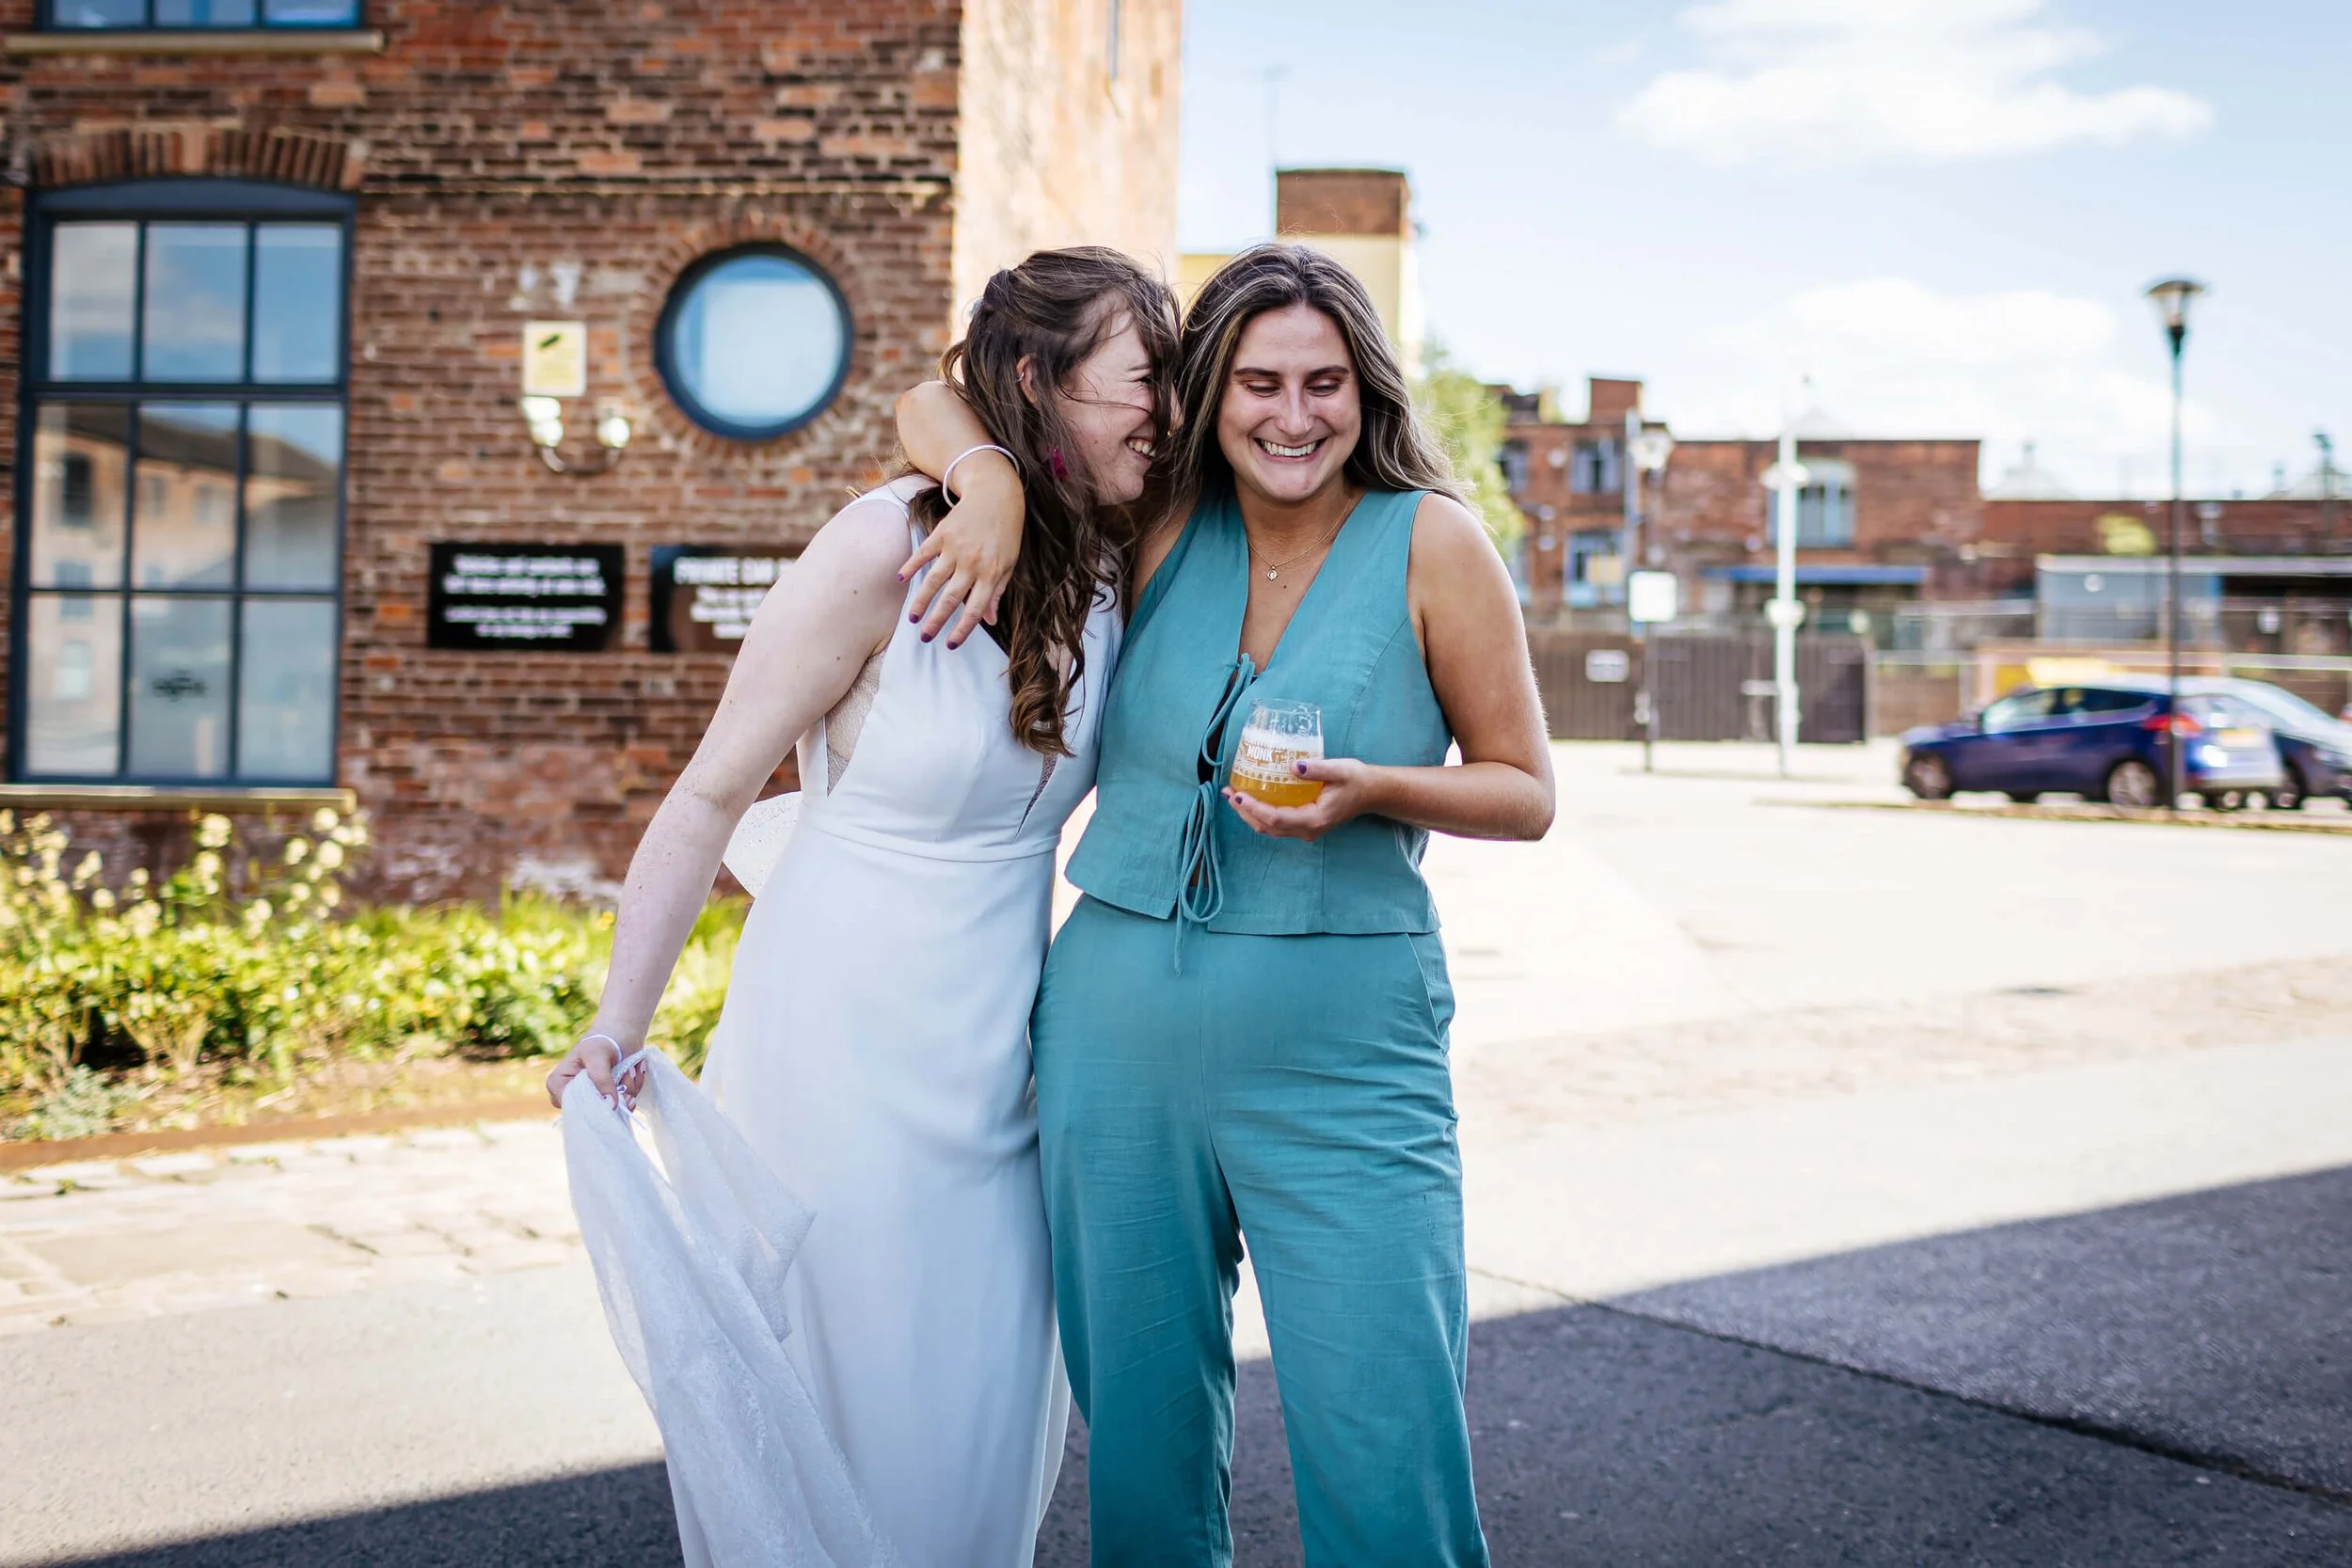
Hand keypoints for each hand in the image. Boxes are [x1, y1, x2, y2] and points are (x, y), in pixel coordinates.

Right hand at [545, 1029, 644, 1109]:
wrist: (622, 1032)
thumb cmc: (602, 1040)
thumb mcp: (597, 1055)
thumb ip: (600, 1079)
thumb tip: (610, 1106)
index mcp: (558, 1084)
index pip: (571, 1107)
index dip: (593, 1105)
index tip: (613, 1095)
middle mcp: (573, 1096)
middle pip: (594, 1113)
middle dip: (616, 1096)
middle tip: (625, 1076)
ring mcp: (593, 1099)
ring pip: (614, 1109)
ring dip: (628, 1088)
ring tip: (628, 1068)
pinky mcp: (610, 1099)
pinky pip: (625, 1104)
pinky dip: (634, 1088)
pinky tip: (633, 1072)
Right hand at [898, 461, 1022, 649]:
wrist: (996, 494)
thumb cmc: (1005, 532)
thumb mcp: (1009, 563)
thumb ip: (998, 592)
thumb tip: (990, 621)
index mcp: (991, 573)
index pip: (976, 609)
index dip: (962, 630)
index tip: (950, 644)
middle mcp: (972, 563)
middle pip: (951, 599)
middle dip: (936, 622)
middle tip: (925, 638)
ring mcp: (955, 548)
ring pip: (934, 581)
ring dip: (921, 601)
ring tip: (912, 618)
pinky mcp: (941, 533)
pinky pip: (923, 554)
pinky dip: (911, 566)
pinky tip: (901, 579)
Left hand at [1222, 757, 1380, 842]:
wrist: (1372, 793)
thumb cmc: (1356, 780)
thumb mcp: (1339, 769)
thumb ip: (1316, 768)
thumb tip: (1293, 766)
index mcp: (1314, 819)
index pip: (1276, 818)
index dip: (1254, 808)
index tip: (1238, 795)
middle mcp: (1308, 830)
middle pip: (1268, 827)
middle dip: (1245, 811)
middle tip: (1229, 793)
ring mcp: (1306, 830)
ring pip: (1270, 828)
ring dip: (1250, 813)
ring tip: (1234, 795)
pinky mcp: (1304, 825)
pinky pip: (1277, 823)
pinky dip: (1261, 813)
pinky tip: (1252, 798)